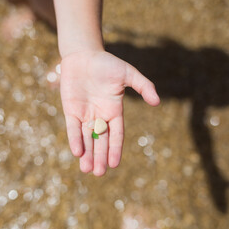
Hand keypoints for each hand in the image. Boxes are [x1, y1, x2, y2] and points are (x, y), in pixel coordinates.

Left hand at [60, 50, 159, 175]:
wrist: (84, 55)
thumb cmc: (107, 63)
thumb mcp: (128, 73)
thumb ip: (143, 86)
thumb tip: (157, 102)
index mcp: (114, 111)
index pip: (116, 135)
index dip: (115, 149)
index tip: (114, 164)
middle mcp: (100, 116)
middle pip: (101, 141)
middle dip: (100, 157)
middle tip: (99, 173)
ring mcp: (85, 114)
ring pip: (87, 138)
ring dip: (87, 154)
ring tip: (87, 170)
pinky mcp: (71, 111)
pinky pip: (73, 128)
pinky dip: (75, 139)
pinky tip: (77, 152)